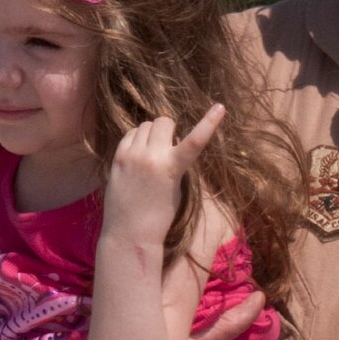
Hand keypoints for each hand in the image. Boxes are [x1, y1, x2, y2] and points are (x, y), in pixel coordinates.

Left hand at [103, 106, 224, 246]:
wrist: (130, 233)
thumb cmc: (160, 216)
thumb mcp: (176, 189)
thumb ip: (175, 163)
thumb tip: (169, 143)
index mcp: (173, 168)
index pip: (195, 140)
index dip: (209, 123)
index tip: (220, 106)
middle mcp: (152, 157)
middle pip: (164, 121)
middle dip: (169, 129)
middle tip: (168, 146)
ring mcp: (132, 155)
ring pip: (145, 125)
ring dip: (152, 133)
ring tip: (152, 152)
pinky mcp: (117, 157)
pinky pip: (130, 134)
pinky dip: (137, 138)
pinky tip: (138, 154)